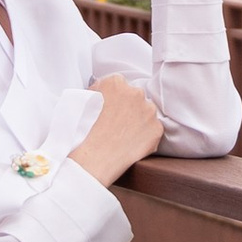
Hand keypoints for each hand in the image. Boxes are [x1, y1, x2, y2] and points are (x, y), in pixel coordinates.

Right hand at [72, 72, 165, 186]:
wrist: (95, 158)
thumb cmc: (85, 132)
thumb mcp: (84, 100)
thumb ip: (99, 91)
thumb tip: (104, 93)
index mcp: (116, 83)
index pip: (118, 85)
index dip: (114, 98)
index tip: (111, 108)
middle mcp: (136, 92)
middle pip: (135, 96)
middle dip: (129, 107)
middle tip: (118, 123)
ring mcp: (149, 111)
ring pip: (147, 112)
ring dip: (139, 120)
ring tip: (125, 135)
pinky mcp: (157, 129)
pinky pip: (153, 130)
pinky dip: (145, 136)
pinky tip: (132, 143)